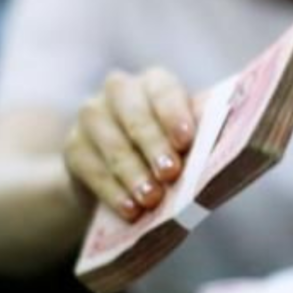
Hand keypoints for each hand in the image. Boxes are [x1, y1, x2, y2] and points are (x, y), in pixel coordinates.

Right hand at [63, 67, 195, 220]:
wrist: (123, 175)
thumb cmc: (170, 153)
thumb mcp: (187, 145)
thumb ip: (201, 146)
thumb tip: (219, 166)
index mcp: (156, 83)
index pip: (164, 91)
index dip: (175, 115)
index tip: (186, 141)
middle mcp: (120, 91)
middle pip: (136, 116)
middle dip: (154, 146)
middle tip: (170, 174)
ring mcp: (92, 115)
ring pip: (113, 143)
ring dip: (134, 174)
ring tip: (151, 200)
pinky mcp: (74, 146)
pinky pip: (91, 169)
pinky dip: (112, 191)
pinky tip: (129, 209)